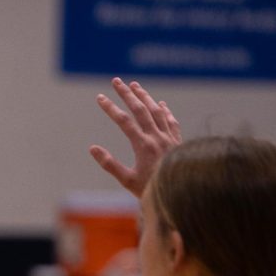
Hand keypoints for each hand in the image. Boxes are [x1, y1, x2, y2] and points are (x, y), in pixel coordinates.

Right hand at [89, 77, 181, 197]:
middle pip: (141, 110)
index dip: (110, 108)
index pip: (124, 121)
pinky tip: (160, 104)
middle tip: (116, 81)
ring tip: (135, 86)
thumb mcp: (127, 180)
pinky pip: (171, 121)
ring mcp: (169, 138)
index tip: (99, 97)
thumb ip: (109, 164)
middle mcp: (158, 138)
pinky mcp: (178, 142)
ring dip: (145, 97)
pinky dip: (164, 111)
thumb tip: (92, 148)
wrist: (182, 194)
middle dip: (127, 94)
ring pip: (157, 111)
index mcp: (143, 146)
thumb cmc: (151, 190)